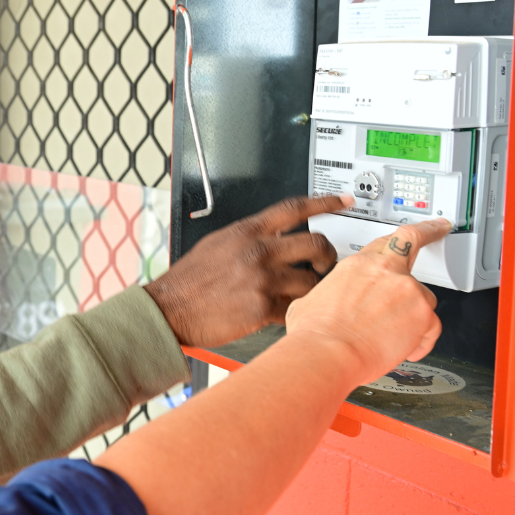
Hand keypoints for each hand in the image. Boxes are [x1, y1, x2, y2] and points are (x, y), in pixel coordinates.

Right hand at [144, 194, 348, 350]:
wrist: (170, 309)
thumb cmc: (190, 280)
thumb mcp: (218, 244)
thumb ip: (249, 237)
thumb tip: (274, 236)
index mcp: (248, 231)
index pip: (295, 208)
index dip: (326, 202)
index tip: (344, 201)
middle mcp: (258, 251)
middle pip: (316, 243)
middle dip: (328, 256)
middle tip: (325, 264)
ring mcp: (263, 279)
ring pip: (311, 282)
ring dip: (310, 290)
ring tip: (298, 295)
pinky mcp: (262, 308)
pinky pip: (294, 309)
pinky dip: (292, 313)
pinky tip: (282, 313)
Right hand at [283, 219, 448, 386]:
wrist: (328, 353)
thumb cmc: (316, 334)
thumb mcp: (311, 302)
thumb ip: (330, 298)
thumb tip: (327, 306)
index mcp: (357, 267)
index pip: (382, 244)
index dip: (394, 240)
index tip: (404, 236)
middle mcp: (384, 271)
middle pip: (412, 241)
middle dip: (429, 231)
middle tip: (438, 229)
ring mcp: (406, 289)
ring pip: (423, 297)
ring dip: (415, 315)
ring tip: (395, 336)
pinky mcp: (422, 313)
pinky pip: (432, 327)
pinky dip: (421, 341)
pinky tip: (406, 350)